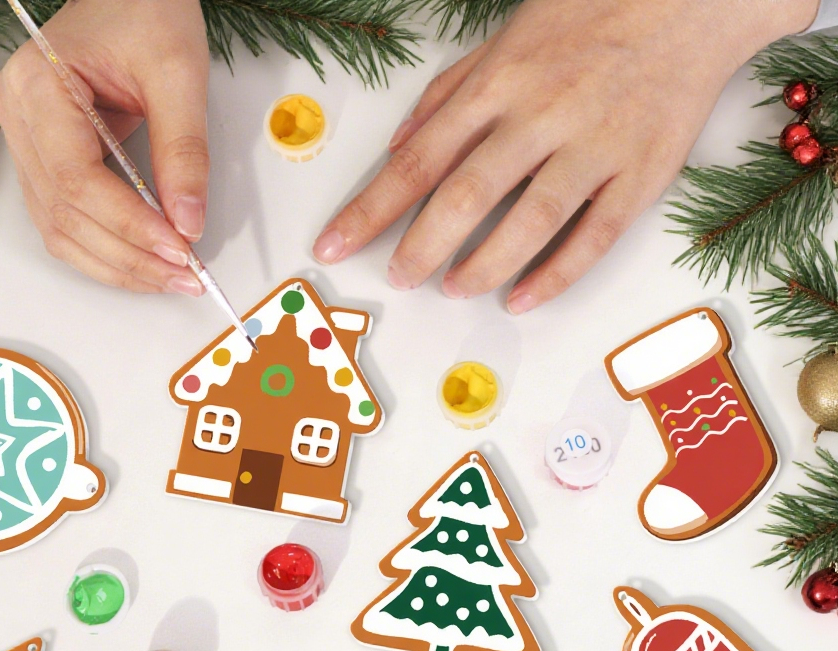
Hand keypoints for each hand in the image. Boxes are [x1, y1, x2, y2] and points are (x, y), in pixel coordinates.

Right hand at [0, 0, 209, 293]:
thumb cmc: (145, 10)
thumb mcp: (177, 72)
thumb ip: (184, 151)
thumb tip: (188, 223)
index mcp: (37, 84)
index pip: (77, 180)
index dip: (129, 225)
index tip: (180, 250)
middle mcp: (17, 117)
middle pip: (66, 214)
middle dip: (130, 256)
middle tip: (186, 277)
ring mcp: (24, 142)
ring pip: (60, 230)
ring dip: (118, 265)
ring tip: (171, 277)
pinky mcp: (43, 160)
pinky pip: (66, 222)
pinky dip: (107, 251)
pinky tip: (145, 263)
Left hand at [312, 0, 817, 311]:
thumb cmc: (591, 14)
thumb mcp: (506, 37)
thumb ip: (449, 94)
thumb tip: (398, 146)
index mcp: (499, 84)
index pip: (418, 160)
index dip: (370, 210)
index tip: (333, 247)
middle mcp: (542, 115)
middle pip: (466, 195)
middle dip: (420, 245)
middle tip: (398, 278)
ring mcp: (594, 146)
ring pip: (530, 221)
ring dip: (484, 265)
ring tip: (454, 287)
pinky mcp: (641, 173)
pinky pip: (594, 236)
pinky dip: (554, 274)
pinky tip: (520, 299)